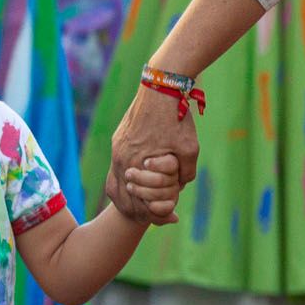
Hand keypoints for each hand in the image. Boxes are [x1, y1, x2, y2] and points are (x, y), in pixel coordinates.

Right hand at [109, 85, 199, 223]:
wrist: (161, 86)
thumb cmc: (176, 117)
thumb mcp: (189, 149)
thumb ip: (185, 172)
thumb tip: (180, 185)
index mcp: (132, 163)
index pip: (134, 202)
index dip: (151, 215)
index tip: (167, 218)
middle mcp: (119, 158)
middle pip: (120, 198)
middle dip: (137, 210)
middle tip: (153, 217)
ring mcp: (117, 148)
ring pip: (114, 184)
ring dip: (128, 197)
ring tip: (142, 204)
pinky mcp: (119, 139)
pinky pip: (117, 168)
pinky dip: (126, 181)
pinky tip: (137, 183)